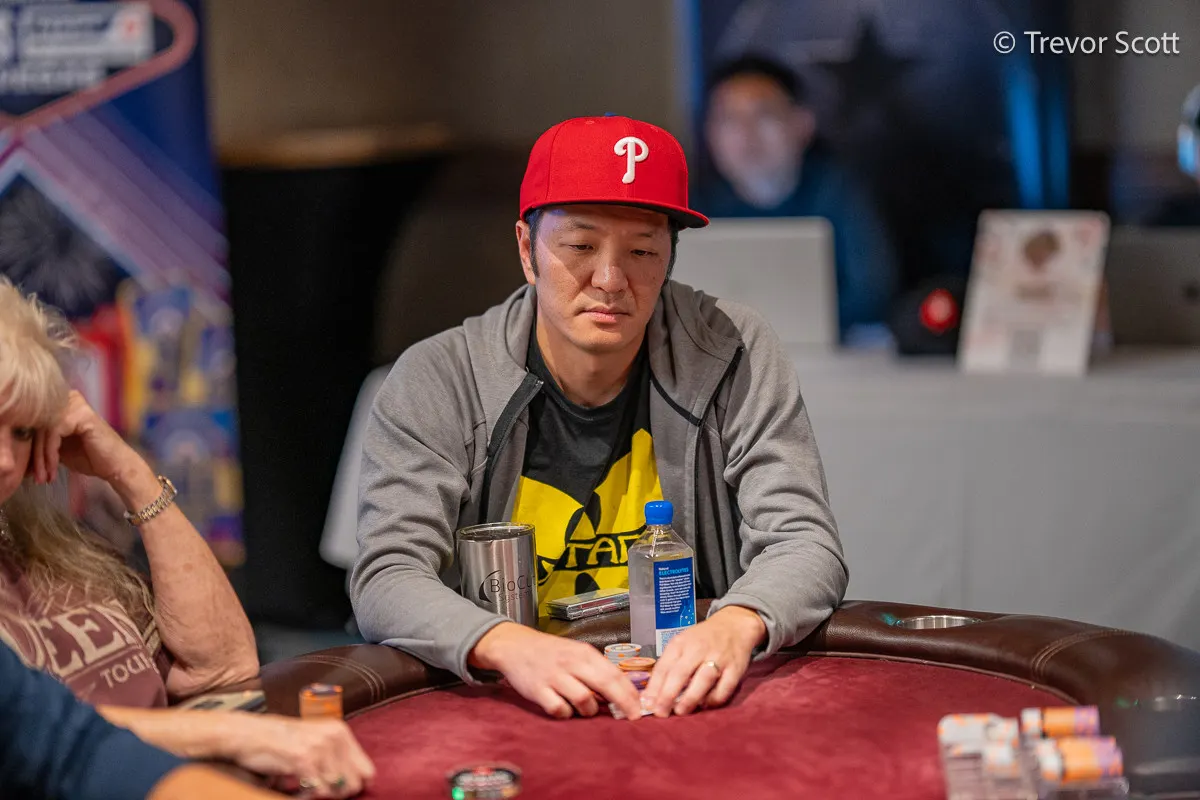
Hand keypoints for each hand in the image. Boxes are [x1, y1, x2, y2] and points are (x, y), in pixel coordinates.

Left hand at [33, 391, 158, 507]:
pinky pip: (54, 434)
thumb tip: (15, 450)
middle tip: (35, 478)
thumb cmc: (91, 458)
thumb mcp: (60, 448)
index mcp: (63, 403)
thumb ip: (42, 442)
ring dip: (41, 459)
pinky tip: (53, 470)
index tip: (29, 472)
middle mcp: (69, 398)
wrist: (116, 467)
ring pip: (44, 432)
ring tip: (44, 477)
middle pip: (38, 426)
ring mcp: (76, 404)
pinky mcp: (81, 415)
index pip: (35, 423)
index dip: (29, 448)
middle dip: (35, 456)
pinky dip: (50, 455)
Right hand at [222, 714, 374, 798]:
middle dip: (339, 792)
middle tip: (319, 787)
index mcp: (340, 732)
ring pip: (337, 789)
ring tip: (307, 783)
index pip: (367, 770)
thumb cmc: (282, 740)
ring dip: (323, 793)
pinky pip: (318, 789)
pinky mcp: (303, 759)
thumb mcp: (316, 741)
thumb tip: (358, 782)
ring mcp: (319, 748)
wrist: (249, 733)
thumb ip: (337, 757)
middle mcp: (334, 737)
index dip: (356, 784)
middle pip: (354, 783)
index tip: (341, 788)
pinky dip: (310, 793)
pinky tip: (299, 784)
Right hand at [470, 622, 641, 720]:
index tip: (640, 707)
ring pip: (584, 700)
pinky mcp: (538, 690)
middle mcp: (571, 663)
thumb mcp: (576, 652)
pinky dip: (566, 714)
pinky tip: (565, 709)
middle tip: (631, 718)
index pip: (615, 673)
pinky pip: (559, 710)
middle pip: (606, 685)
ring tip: (587, 710)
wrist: (515, 646)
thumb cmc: (550, 652)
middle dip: (623, 703)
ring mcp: (554, 677)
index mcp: (584, 653)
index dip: (630, 693)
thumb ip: (596, 669)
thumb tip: (621, 691)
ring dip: (590, 711)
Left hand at [643, 605, 765, 717]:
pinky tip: (705, 705)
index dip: (654, 687)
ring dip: (690, 698)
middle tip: (660, 713)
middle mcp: (698, 649)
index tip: (647, 704)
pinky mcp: (735, 668)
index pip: (664, 666)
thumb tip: (652, 696)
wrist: (733, 625)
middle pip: (680, 673)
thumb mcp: (682, 644)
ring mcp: (718, 658)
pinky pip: (724, 688)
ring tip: (680, 712)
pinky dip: (713, 699)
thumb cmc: (702, 639)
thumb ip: (669, 666)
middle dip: (668, 696)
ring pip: (703, 680)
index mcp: (681, 643)